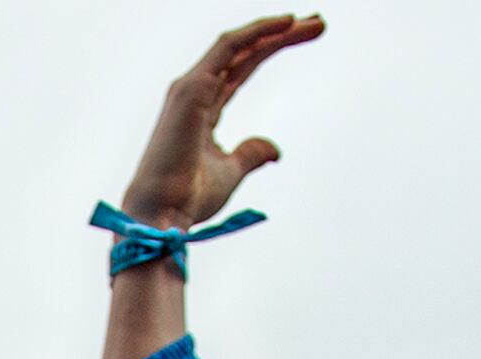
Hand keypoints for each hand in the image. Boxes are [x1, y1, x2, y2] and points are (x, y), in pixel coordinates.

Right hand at [120, 16, 324, 228]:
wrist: (162, 213)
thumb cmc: (188, 199)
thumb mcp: (230, 173)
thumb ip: (250, 154)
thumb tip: (274, 150)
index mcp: (201, 110)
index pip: (240, 70)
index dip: (270, 50)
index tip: (305, 37)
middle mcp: (194, 92)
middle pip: (244, 53)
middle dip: (280, 36)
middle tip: (318, 23)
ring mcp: (192, 87)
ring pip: (239, 45)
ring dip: (274, 30)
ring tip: (313, 22)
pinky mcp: (193, 88)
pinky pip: (229, 47)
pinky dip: (257, 31)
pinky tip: (286, 23)